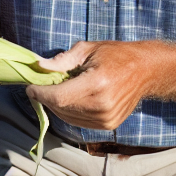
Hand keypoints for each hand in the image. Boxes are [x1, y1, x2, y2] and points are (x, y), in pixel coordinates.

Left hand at [27, 41, 157, 130]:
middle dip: (46, 97)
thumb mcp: (87, 49)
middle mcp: (102, 105)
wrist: (145, 70)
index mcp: (97, 83)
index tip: (30, 87)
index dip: (41, 93)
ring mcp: (107, 119)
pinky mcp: (109, 125)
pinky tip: (70, 98)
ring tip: (57, 89)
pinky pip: (79, 122)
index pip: (60, 97)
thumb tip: (39, 66)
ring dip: (57, 105)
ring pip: (68, 118)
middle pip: (62, 108)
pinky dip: (69, 111)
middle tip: (41, 85)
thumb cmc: (116, 55)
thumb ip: (62, 60)